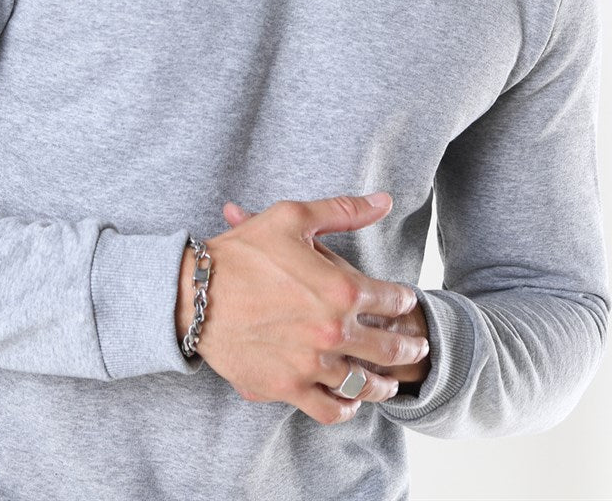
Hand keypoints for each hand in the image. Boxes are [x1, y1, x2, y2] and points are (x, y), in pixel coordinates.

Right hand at [175, 192, 429, 425]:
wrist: (194, 294)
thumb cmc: (244, 251)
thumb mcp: (294, 218)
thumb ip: (344, 210)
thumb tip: (384, 200)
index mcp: (341, 289)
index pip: (392, 300)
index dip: (404, 300)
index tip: (405, 302)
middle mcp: (332, 333)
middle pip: (388, 348)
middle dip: (408, 347)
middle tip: (417, 346)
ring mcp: (310, 365)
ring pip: (363, 384)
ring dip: (383, 383)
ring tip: (391, 381)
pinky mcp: (286, 388)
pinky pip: (329, 409)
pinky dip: (346, 409)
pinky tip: (350, 401)